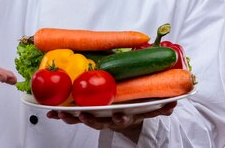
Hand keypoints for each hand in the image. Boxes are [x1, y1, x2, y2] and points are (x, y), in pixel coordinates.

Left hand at [46, 101, 176, 142]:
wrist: (126, 111)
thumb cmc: (136, 104)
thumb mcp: (151, 106)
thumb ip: (163, 105)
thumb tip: (175, 103)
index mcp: (125, 115)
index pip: (122, 118)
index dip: (119, 118)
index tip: (117, 115)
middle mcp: (109, 118)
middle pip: (98, 122)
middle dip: (88, 119)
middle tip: (81, 114)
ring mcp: (96, 116)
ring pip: (82, 118)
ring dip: (70, 116)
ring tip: (60, 112)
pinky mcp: (85, 112)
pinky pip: (71, 113)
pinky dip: (60, 112)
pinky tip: (49, 110)